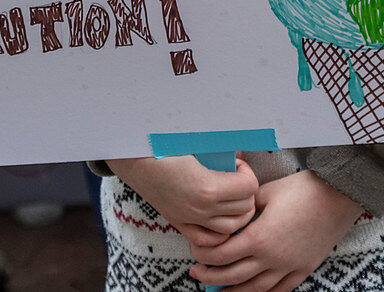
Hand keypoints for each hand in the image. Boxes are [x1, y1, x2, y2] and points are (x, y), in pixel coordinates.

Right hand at [107, 155, 257, 247]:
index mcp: (208, 187)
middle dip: (246, 192)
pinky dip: (220, 232)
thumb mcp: (194, 143)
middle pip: (245, 209)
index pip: (249, 187)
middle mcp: (202, 209)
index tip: (237, 164)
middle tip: (235, 177)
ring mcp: (191, 219)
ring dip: (238, 211)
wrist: (133, 160)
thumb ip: (219, 148)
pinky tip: (217, 214)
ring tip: (229, 194)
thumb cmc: (164, 146)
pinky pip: (210, 240)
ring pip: (232, 228)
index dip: (248, 173)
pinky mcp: (181, 224)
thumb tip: (240, 151)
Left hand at [189, 170, 362, 291]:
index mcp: (259, 238)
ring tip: (219, 291)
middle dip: (212, 278)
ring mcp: (289, 267)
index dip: (205, 257)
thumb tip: (230, 212)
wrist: (337, 196)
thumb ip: (245, 207)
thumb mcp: (265, 192)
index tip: (195, 255)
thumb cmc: (301, 190)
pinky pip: (280, 291)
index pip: (223, 255)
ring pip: (255, 290)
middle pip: (234, 277)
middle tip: (197, 275)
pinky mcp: (303, 269)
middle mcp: (272, 259)